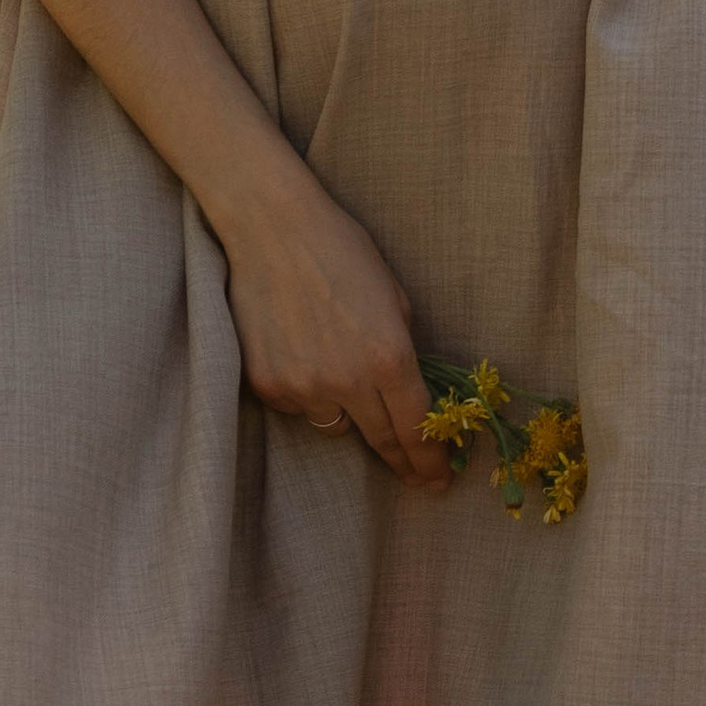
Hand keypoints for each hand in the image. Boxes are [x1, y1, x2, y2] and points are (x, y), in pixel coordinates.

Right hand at [220, 181, 449, 487]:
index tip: (438, 479)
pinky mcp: (267, 385)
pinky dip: (306, 391)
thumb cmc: (341, 251)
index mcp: (389, 358)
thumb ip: (404, 351)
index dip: (430, 460)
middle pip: (382, 441)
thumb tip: (410, 391)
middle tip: (417, 478)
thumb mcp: (395, 298)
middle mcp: (347, 381)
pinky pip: (299, 406)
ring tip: (335, 365)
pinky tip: (299, 349)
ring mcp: (303, 386)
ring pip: (336, 425)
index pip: (417, 428)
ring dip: (346, 411)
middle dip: (404, 463)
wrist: (271, 227)